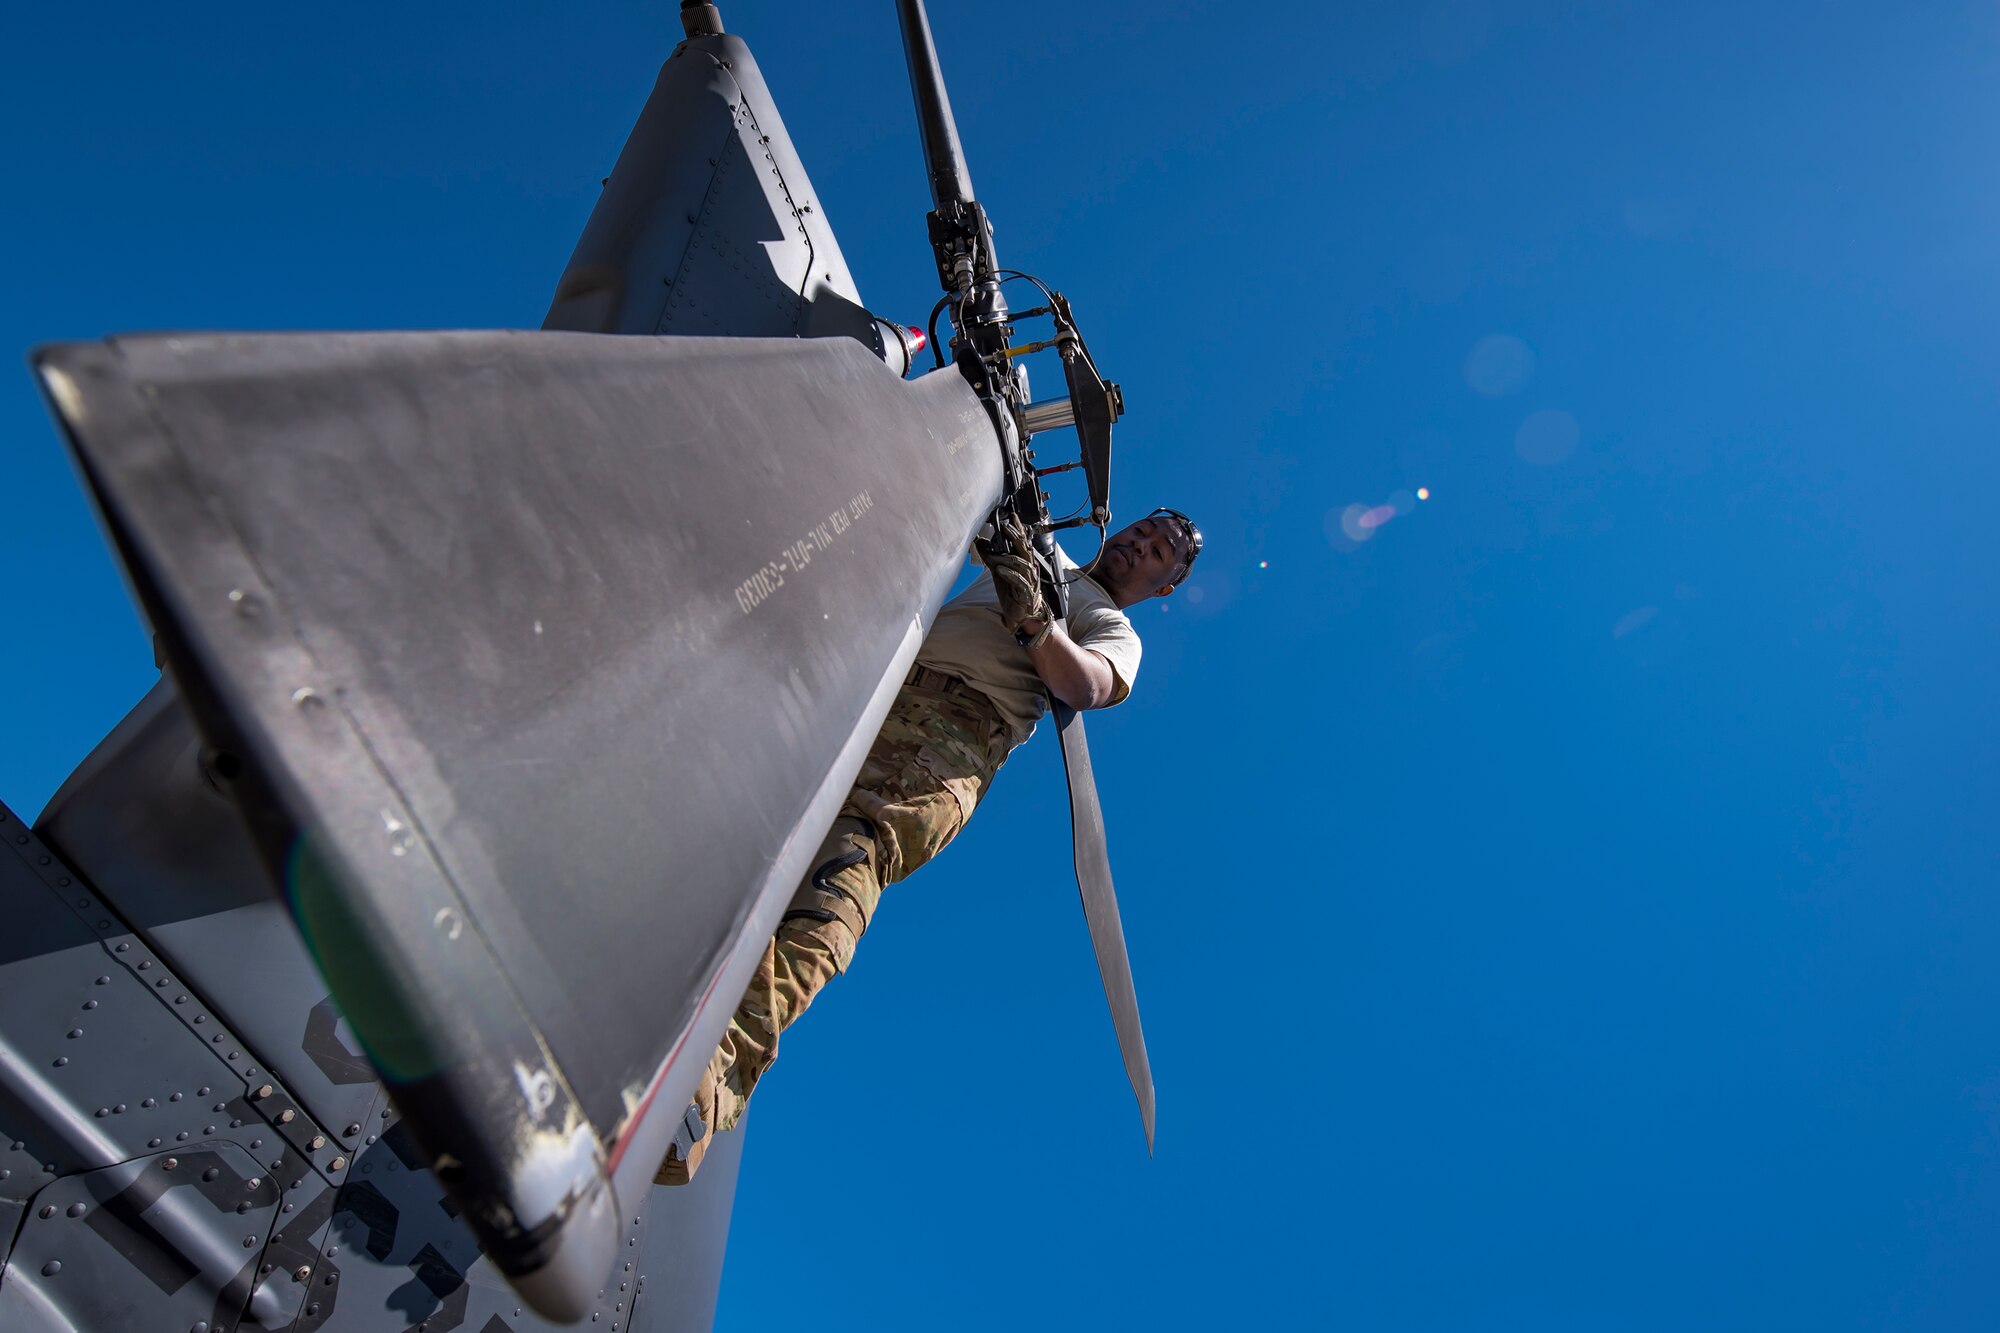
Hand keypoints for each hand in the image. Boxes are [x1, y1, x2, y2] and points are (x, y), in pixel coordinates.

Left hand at [976, 512, 1049, 634]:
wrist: (1022, 616)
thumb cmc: (1013, 593)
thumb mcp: (999, 572)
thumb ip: (991, 557)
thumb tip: (980, 541)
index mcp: (1023, 562)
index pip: (1022, 542)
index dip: (1019, 529)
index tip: (1012, 517)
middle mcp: (1029, 569)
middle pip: (1024, 549)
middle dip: (1015, 537)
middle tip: (1005, 528)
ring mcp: (1029, 581)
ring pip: (1021, 564)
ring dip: (1006, 558)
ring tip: (994, 555)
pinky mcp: (1026, 593)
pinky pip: (1020, 581)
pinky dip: (1009, 574)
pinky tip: (999, 570)